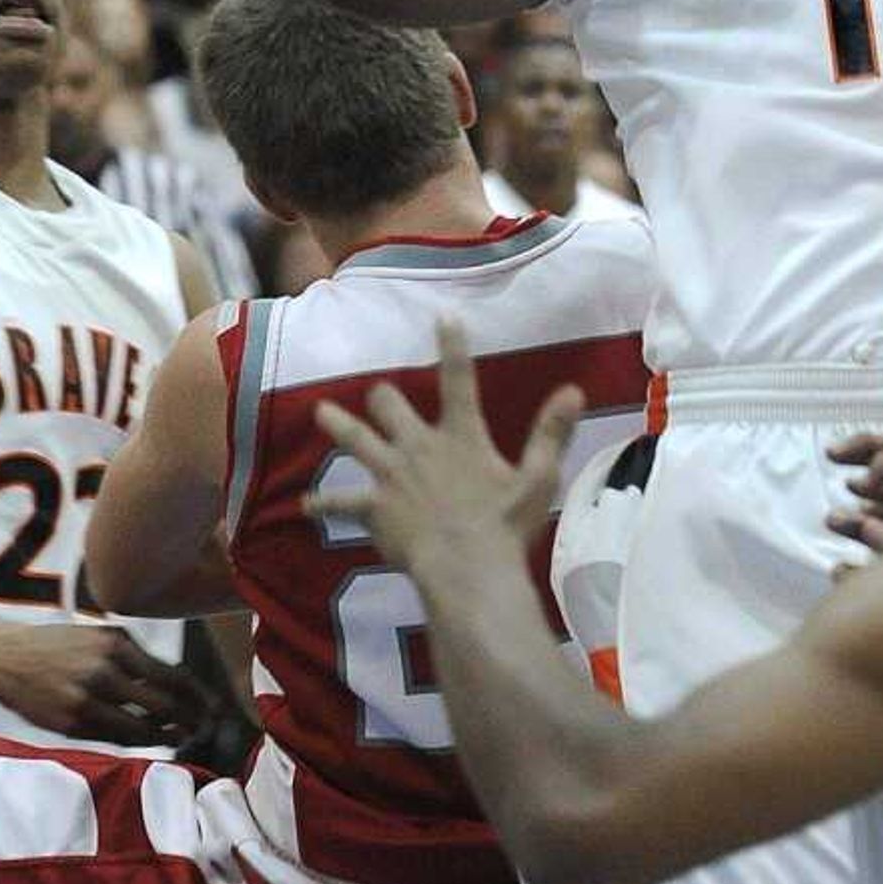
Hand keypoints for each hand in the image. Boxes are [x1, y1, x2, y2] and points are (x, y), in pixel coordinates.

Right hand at [0, 622, 208, 745]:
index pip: (172, 677)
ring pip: (139, 729)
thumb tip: (177, 683)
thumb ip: (135, 657)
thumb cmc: (59, 647)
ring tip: (181, 737)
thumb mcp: (99, 637)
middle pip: (163, 706)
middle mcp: (103, 673)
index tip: (212, 707)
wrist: (3, 660)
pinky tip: (148, 738)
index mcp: (115, 646)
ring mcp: (86, 701)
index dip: (198, 696)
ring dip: (165, 736)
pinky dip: (136, 740)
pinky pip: (114, 738)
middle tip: (203, 728)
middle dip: (190, 721)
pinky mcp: (71, 724)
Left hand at [308, 319, 582, 576]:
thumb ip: (551, 433)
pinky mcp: (373, 507)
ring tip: (321, 413)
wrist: (465, 566)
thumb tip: (574, 391)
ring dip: (337, 425)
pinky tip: (308, 504)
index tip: (444, 317)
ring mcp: (390, 475)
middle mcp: (419, 446)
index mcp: (461, 436)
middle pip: (390, 405)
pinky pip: (341, 503)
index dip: (453, 345)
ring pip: (355, 439)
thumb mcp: (538, 478)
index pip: (459, 380)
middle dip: (383, 397)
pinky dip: (325, 503)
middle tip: (378, 394)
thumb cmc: (506, 526)